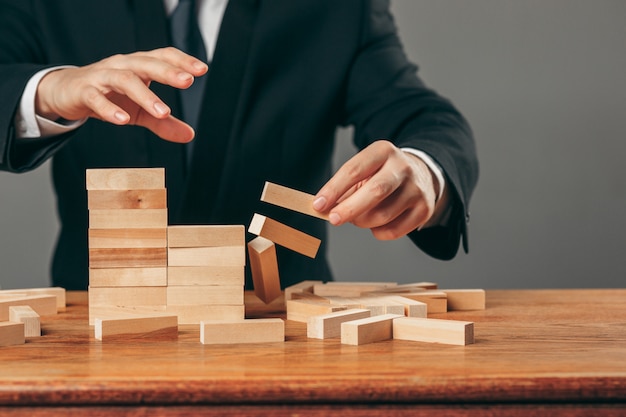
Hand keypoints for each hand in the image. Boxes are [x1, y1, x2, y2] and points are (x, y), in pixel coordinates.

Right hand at [35, 47, 207, 142]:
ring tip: (163, 111)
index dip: (181, 61)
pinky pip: (97, 98)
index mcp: (138, 66)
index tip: (202, 69)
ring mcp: (101, 76)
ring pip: (124, 80)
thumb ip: (163, 122)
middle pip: (146, 64)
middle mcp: (122, 66)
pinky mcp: (83, 91)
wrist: (66, 92)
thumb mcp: (139, 111)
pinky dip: (110, 109)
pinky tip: (123, 120)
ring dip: (145, 95)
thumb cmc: (108, 95)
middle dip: (167, 72)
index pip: (162, 56)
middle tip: (187, 82)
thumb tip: (190, 135)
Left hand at [313, 140, 445, 239]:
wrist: (421, 175)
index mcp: (383, 151)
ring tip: (358, 218)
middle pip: (375, 191)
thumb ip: (345, 187)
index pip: (354, 170)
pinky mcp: (424, 209)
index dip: (334, 189)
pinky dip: (378, 232)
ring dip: (363, 222)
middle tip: (333, 219)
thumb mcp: (364, 170)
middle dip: (350, 208)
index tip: (318, 205)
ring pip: (383, 215)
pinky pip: (394, 230)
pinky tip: (376, 224)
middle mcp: (403, 167)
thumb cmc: (381, 174)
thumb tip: (324, 209)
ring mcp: (417, 188)